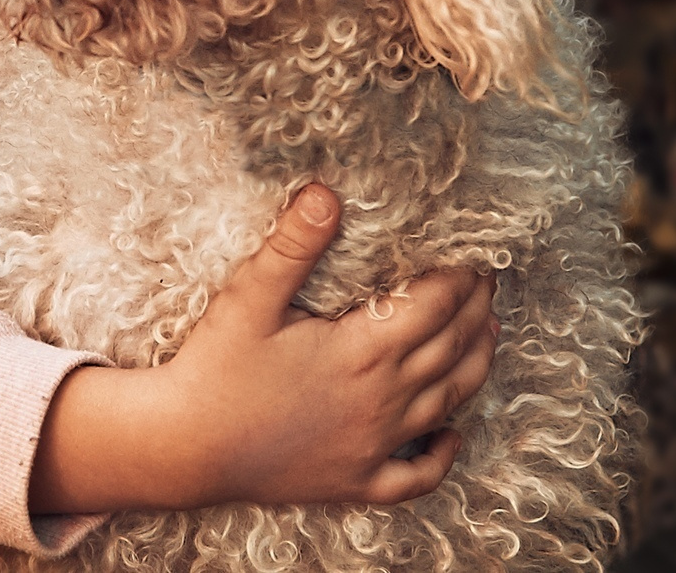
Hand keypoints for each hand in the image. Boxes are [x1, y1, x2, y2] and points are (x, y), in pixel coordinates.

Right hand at [26, 183, 499, 514]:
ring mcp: (371, 446)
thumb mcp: (250, 297)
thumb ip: (294, 245)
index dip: (461, 279)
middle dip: (476, 312)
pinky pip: (414, 477)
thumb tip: (327, 193)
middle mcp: (380, 401)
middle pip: (451, 350)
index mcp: (362, 352)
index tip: (474, 254)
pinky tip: (451, 437)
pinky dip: (441, 457)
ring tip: (489, 334)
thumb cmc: (215, 369)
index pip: (435, 307)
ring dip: (476, 366)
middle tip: (488, 283)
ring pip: (446, 404)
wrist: (185, 448)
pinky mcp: (354, 482)